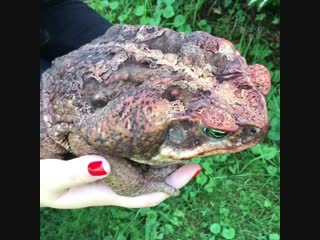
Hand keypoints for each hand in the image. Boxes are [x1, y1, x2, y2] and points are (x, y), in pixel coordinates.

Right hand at [40, 155, 201, 208]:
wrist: (31, 177)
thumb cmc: (38, 182)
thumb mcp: (53, 179)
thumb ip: (76, 173)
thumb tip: (105, 163)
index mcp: (105, 192)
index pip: (145, 195)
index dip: (170, 186)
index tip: (193, 170)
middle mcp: (111, 181)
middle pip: (150, 179)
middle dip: (173, 169)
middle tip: (194, 149)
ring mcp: (107, 169)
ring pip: (141, 165)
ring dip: (160, 156)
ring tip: (178, 139)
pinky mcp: (100, 156)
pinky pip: (127, 152)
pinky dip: (141, 145)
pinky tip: (147, 132)